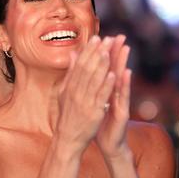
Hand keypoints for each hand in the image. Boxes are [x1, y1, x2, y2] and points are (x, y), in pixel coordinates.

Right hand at [55, 35, 116, 153]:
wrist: (68, 140)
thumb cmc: (68, 116)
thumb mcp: (64, 93)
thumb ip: (70, 74)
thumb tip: (73, 55)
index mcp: (69, 87)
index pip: (80, 65)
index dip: (89, 51)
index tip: (96, 37)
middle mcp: (75, 92)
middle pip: (87, 69)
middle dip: (97, 53)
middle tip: (106, 39)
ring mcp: (84, 102)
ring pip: (94, 80)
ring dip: (102, 64)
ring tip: (109, 51)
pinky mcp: (93, 112)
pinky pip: (101, 96)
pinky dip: (106, 84)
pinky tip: (113, 74)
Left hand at [94, 34, 131, 160]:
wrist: (109, 144)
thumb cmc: (101, 122)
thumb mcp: (94, 102)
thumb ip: (91, 86)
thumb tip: (85, 73)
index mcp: (106, 91)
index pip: (106, 69)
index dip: (106, 53)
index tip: (105, 36)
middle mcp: (115, 94)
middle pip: (115, 70)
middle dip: (117, 53)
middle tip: (120, 36)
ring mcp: (120, 102)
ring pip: (121, 80)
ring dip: (123, 63)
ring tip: (125, 48)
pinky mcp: (123, 111)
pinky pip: (122, 96)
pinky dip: (123, 84)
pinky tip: (124, 72)